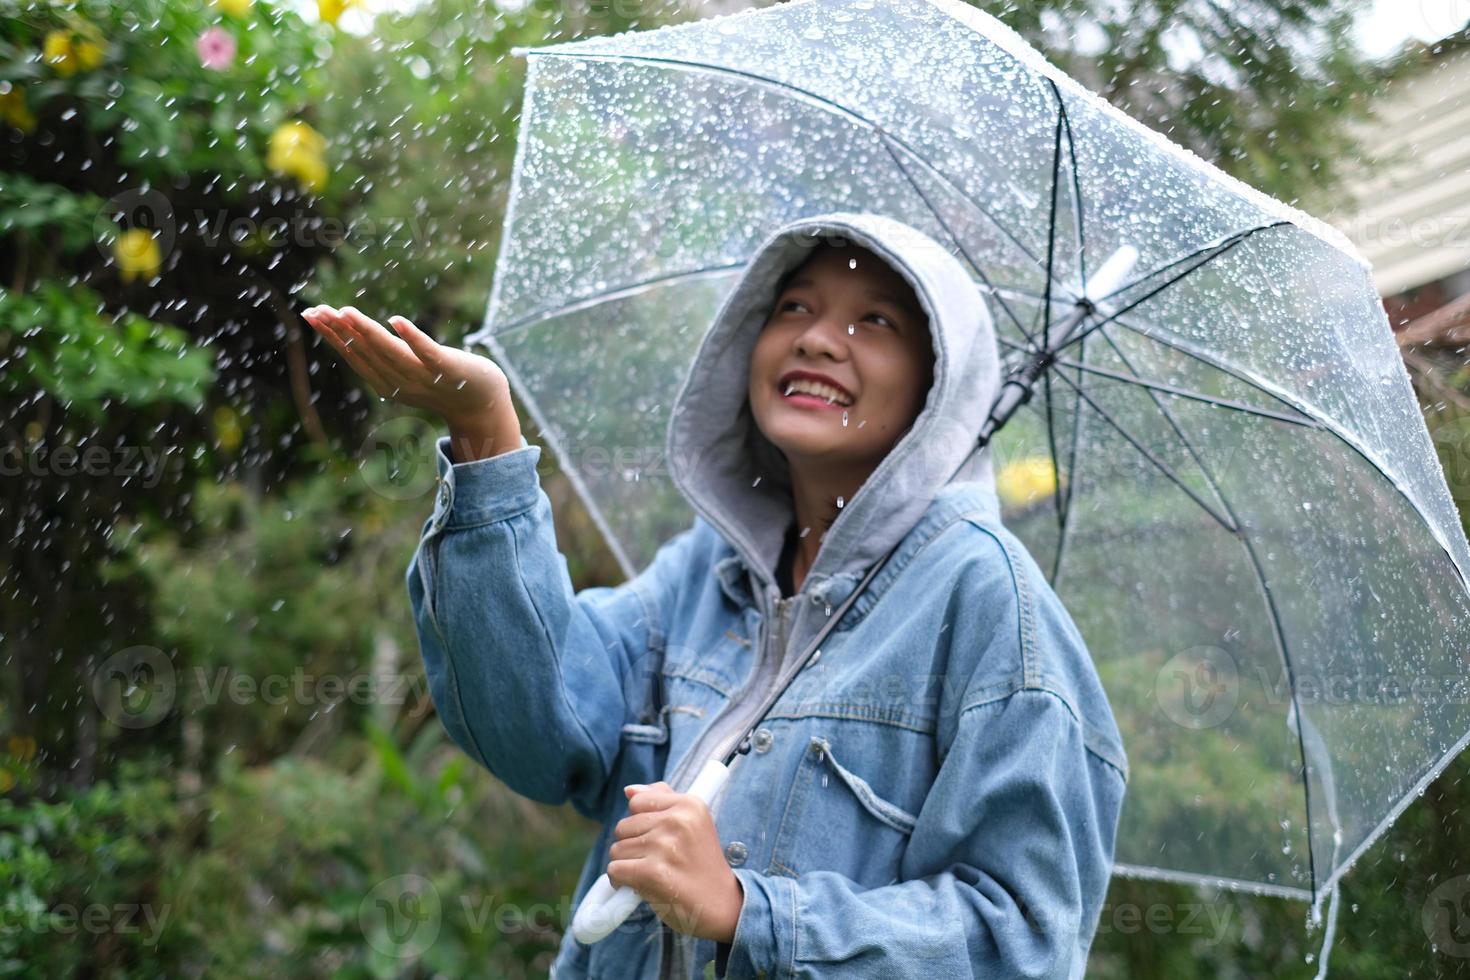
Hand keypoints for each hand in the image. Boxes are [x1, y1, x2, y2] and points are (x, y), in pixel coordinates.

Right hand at [301, 304, 508, 425]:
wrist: (482, 403)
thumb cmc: (441, 380)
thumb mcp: (404, 370)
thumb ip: (381, 356)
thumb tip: (352, 332)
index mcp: (386, 382)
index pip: (353, 355)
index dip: (331, 336)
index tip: (310, 314)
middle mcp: (400, 382)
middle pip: (365, 353)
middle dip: (339, 331)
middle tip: (316, 310)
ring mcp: (424, 377)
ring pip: (390, 352)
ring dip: (367, 332)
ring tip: (346, 312)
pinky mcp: (448, 369)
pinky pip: (427, 352)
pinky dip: (412, 338)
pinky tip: (396, 321)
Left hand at [607, 781, 744, 942]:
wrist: (723, 905)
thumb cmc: (702, 865)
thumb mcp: (693, 824)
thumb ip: (662, 801)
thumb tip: (629, 789)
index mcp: (689, 804)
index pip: (637, 801)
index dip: (639, 822)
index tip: (655, 838)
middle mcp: (677, 820)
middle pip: (623, 826)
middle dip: (632, 846)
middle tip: (656, 861)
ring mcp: (664, 846)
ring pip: (617, 849)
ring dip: (627, 865)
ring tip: (651, 874)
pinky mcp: (652, 872)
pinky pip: (615, 870)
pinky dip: (620, 881)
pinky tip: (638, 886)